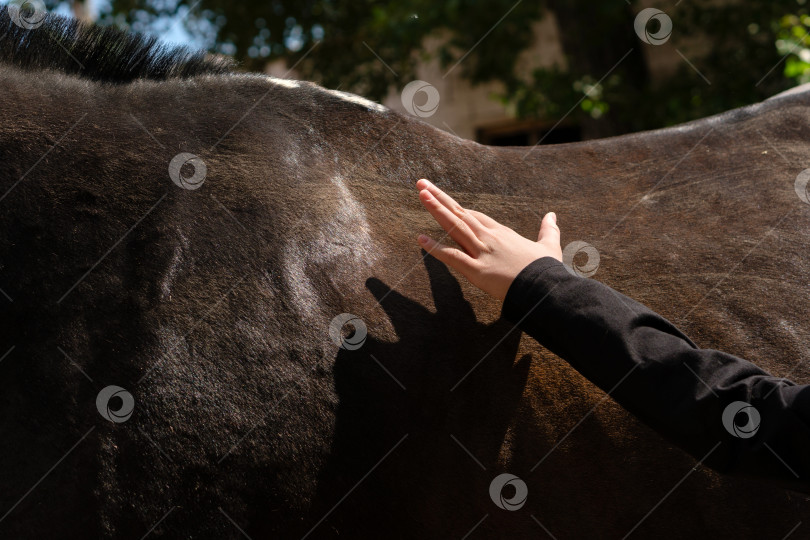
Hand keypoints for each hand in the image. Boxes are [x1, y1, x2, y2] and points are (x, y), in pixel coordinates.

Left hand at [416, 179, 561, 300]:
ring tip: (421, 194)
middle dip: (439, 198)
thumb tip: (552, 215)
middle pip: (460, 214)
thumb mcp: (550, 246)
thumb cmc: (547, 269)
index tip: (441, 196)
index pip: (474, 215)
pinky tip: (420, 239)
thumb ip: (549, 230)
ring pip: (455, 227)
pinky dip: (436, 248)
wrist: (547, 288)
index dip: (456, 206)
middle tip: (421, 184)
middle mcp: (489, 238)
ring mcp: (482, 252)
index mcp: (501, 233)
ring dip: (436, 210)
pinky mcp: (477, 270)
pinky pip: (453, 257)